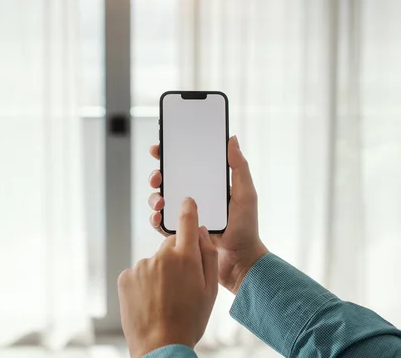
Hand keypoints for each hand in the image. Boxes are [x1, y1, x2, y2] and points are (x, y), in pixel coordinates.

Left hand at [118, 198, 217, 357]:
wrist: (159, 345)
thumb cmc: (189, 320)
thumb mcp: (210, 291)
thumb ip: (208, 257)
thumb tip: (202, 232)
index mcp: (186, 258)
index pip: (187, 222)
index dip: (188, 209)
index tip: (186, 201)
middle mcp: (161, 256)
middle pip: (170, 246)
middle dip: (176, 257)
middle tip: (181, 283)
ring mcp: (141, 266)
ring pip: (154, 262)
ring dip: (159, 273)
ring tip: (164, 298)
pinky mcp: (126, 276)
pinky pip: (138, 273)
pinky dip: (144, 282)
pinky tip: (150, 300)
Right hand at [147, 136, 267, 293]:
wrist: (240, 261)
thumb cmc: (246, 227)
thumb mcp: (246, 194)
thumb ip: (239, 167)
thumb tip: (231, 139)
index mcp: (206, 185)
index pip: (185, 166)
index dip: (169, 155)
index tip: (159, 149)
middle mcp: (193, 198)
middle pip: (167, 181)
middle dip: (157, 175)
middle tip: (157, 177)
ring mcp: (183, 216)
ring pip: (159, 201)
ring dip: (154, 197)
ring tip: (159, 201)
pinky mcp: (178, 233)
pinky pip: (160, 224)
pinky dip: (155, 219)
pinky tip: (158, 217)